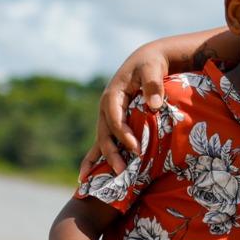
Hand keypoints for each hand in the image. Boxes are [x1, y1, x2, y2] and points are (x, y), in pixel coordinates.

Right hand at [76, 44, 170, 180]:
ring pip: (103, 140)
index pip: (115, 120)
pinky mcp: (113, 121)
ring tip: (105, 179)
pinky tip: (86, 175)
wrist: (146, 60)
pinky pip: (104, 140)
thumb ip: (153, 85)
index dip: (124, 135)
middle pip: (105, 134)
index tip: (137, 149)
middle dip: (111, 153)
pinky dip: (96, 157)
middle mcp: (106, 108)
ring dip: (105, 158)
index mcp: (112, 96)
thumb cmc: (150, 64)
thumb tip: (153, 106)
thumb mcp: (152, 69)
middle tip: (121, 171)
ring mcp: (107, 116)